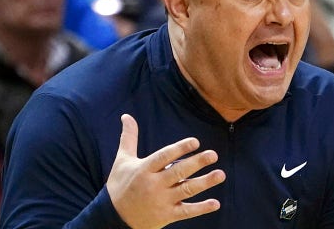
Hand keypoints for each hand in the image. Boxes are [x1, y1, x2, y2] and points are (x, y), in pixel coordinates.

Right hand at [106, 114, 225, 228]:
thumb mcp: (122, 161)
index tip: (195, 141)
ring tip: (220, 174)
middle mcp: (153, 184)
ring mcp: (161, 201)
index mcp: (144, 169)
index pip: (164, 157)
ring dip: (204, 183)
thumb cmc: (119, 185)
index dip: (179, 149)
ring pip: (185, 190)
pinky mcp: (166, 216)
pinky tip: (216, 203)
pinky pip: (185, 211)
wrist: (112, 218)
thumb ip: (129, 138)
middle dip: (196, 163)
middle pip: (178, 172)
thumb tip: (126, 115)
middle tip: (213, 154)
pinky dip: (201, 209)